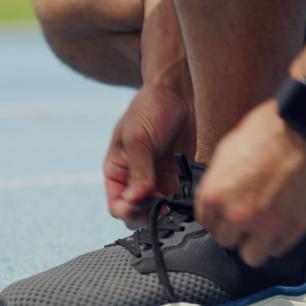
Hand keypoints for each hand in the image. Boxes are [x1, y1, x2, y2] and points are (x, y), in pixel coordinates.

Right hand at [104, 84, 195, 227]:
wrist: (179, 90)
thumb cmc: (150, 107)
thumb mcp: (138, 138)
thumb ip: (138, 170)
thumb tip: (134, 200)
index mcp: (117, 171)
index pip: (116, 205)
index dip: (127, 211)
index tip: (141, 205)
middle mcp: (135, 181)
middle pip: (137, 215)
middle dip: (147, 215)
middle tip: (163, 205)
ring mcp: (158, 181)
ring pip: (159, 211)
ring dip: (167, 212)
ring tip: (176, 203)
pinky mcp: (179, 178)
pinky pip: (178, 200)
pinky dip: (182, 205)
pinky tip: (188, 198)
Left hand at [195, 99, 305, 266]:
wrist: (305, 126)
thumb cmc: (269, 130)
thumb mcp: (228, 150)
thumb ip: (220, 180)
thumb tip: (218, 196)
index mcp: (214, 193)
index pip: (206, 223)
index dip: (219, 217)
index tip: (227, 215)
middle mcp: (236, 213)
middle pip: (226, 241)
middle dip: (236, 230)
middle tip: (249, 217)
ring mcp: (265, 224)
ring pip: (250, 256)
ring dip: (255, 244)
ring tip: (264, 228)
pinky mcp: (292, 228)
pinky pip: (277, 250)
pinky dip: (279, 241)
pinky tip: (282, 224)